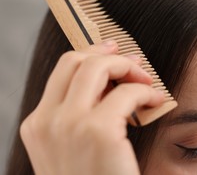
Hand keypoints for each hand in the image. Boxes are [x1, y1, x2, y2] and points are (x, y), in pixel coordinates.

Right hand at [20, 41, 164, 174]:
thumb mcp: (73, 148)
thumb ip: (80, 116)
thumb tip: (108, 82)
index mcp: (38, 125)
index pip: (62, 70)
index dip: (90, 54)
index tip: (112, 51)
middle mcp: (47, 122)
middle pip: (76, 60)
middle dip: (109, 54)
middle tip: (134, 61)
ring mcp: (69, 126)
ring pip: (98, 66)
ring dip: (128, 67)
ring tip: (146, 80)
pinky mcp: (99, 132)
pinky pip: (128, 92)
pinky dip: (145, 90)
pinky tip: (154, 100)